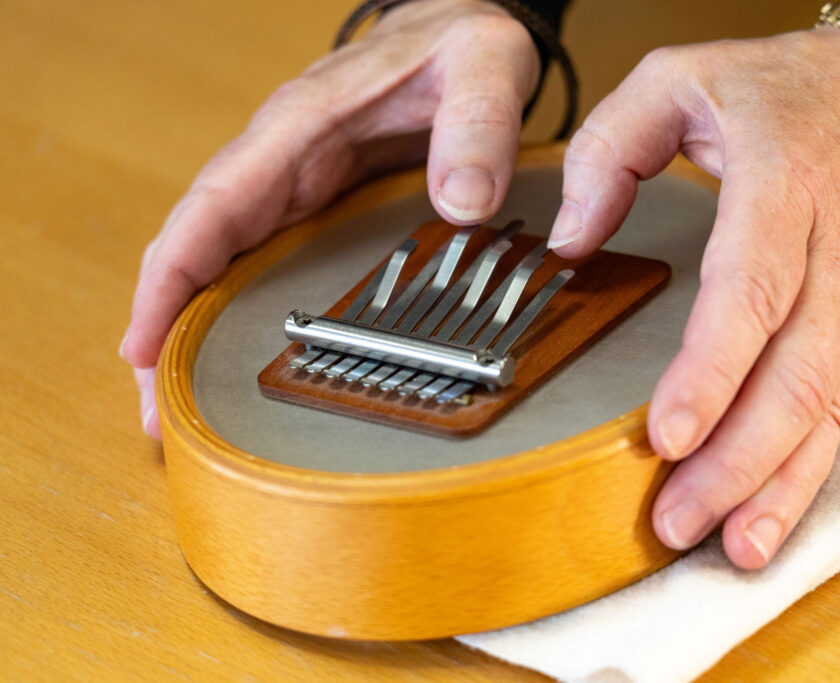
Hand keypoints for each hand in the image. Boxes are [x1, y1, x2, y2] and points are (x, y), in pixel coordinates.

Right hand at [120, 0, 538, 437]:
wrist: (456, 32)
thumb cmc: (461, 42)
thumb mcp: (484, 65)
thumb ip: (478, 127)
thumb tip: (463, 205)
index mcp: (303, 124)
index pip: (217, 201)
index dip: (175, 275)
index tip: (145, 341)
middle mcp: (282, 159)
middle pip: (199, 245)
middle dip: (168, 325)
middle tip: (162, 412)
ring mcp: (292, 183)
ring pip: (220, 258)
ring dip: (194, 328)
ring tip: (183, 407)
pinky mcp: (313, 203)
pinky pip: (255, 258)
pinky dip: (232, 308)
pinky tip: (230, 356)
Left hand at [547, 27, 839, 567]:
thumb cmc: (779, 89)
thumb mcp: (677, 78)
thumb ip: (610, 150)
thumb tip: (571, 239)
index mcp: (786, 181)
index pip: (754, 290)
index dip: (714, 369)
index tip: (669, 434)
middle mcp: (838, 247)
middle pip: (797, 370)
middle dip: (737, 456)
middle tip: (676, 516)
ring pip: (828, 404)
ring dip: (776, 482)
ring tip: (727, 544)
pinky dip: (807, 469)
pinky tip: (767, 516)